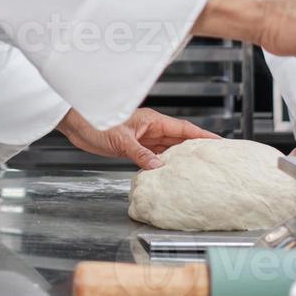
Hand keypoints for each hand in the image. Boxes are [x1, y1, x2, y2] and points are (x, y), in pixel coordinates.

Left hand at [57, 108, 219, 169]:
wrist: (75, 124)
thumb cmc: (95, 122)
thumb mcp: (120, 139)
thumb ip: (140, 154)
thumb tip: (159, 167)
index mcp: (152, 121)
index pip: (184, 128)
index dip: (203, 135)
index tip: (219, 143)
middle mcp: (150, 129)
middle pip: (179, 139)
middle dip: (196, 148)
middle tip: (214, 160)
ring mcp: (142, 139)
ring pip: (168, 149)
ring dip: (180, 159)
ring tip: (197, 169)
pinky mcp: (132, 148)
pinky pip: (153, 157)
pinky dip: (162, 165)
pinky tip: (169, 174)